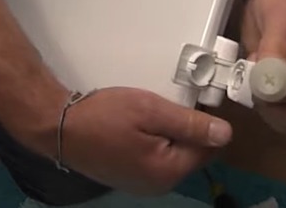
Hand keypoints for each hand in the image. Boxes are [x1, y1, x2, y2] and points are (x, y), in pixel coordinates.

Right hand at [56, 88, 232, 194]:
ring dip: (170, 134)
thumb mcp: (150, 110)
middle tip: (165, 104)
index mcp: (169, 171)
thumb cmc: (104, 115)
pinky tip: (140, 126)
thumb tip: (226, 134)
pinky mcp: (131, 178)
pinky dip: (155, 141)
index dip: (205, 122)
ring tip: (150, 113)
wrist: (60, 127)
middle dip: (186, 129)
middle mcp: (160, 185)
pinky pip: (157, 158)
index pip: (209, 148)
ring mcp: (144, 184)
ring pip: (175, 155)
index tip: (190, 101)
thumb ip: (190, 124)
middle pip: (193, 153)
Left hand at [241, 0, 285, 133]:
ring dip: (266, 109)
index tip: (259, 78)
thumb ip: (276, 50)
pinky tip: (249, 81)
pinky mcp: (283, 92)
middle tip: (256, 86)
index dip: (285, 91)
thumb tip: (268, 84)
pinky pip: (274, 112)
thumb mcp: (280, 15)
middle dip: (280, 110)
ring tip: (252, 78)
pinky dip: (259, 104)